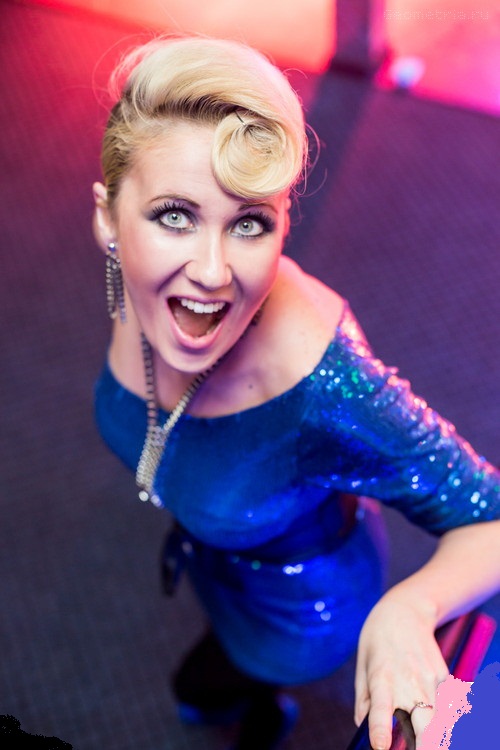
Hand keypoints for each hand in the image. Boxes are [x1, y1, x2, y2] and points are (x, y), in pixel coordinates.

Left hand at [354, 589, 448, 749]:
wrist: (405, 610)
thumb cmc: (377, 638)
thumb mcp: (362, 664)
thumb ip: (363, 699)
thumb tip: (362, 726)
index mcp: (381, 678)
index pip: (381, 711)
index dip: (381, 732)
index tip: (380, 748)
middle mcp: (408, 681)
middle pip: (425, 724)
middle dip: (425, 745)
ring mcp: (430, 679)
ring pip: (439, 718)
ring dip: (434, 732)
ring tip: (424, 732)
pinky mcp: (444, 676)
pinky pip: (445, 703)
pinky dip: (440, 713)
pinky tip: (431, 708)